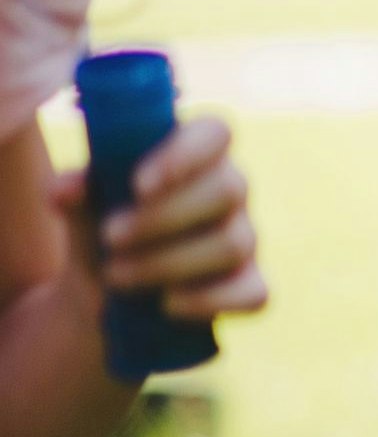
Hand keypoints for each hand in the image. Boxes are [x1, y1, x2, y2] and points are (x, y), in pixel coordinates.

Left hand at [52, 117, 267, 321]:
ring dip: (169, 262)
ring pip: (233, 244)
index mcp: (195, 155)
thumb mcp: (80, 204)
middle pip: (227, 190)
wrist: (103, 289)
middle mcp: (230, 191)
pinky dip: (209, 300)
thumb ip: (74, 190)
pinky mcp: (250, 285)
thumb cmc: (100, 227)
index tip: (138, 185)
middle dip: (164, 217)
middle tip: (109, 236)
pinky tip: (167, 304)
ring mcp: (244, 238)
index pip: (215, 132)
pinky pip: (254, 292)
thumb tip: (64, 190)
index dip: (185, 154)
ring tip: (116, 275)